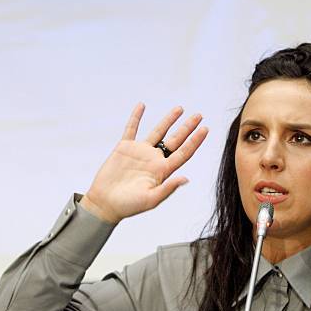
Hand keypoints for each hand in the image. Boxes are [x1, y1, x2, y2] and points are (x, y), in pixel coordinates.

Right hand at [80, 103, 207, 223]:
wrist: (105, 203)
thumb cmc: (129, 206)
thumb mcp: (151, 199)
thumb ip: (168, 188)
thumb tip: (186, 179)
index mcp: (163, 171)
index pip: (184, 153)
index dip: (195, 141)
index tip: (205, 129)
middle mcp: (155, 159)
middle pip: (175, 140)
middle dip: (187, 127)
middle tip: (199, 116)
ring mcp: (140, 152)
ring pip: (158, 132)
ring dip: (168, 120)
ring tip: (180, 108)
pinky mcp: (124, 148)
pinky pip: (132, 129)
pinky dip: (136, 117)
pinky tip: (142, 105)